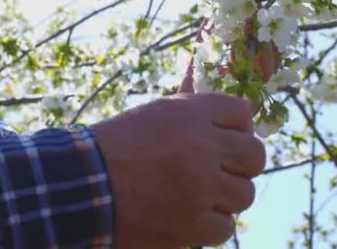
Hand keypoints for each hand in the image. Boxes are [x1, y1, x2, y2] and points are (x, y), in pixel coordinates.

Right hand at [92, 93, 265, 247]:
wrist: (81, 186)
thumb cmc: (116, 146)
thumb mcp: (156, 113)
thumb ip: (195, 110)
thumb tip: (239, 111)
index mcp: (191, 113)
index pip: (241, 112)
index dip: (238, 126)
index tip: (227, 138)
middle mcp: (202, 147)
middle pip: (255, 155)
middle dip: (242, 163)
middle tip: (224, 170)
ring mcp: (200, 188)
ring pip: (245, 194)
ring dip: (226, 196)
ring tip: (201, 195)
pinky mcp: (193, 225)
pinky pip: (226, 226)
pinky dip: (210, 224)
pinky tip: (190, 216)